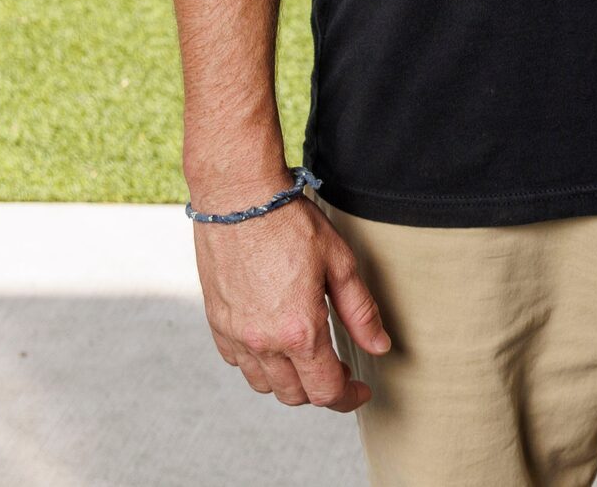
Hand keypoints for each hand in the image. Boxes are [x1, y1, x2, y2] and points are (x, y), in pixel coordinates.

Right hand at [192, 188, 391, 410]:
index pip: (326, 391)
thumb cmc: (290, 223)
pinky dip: (258, 363)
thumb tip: (379, 346)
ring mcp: (235, 334)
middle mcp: (263, 342)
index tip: (361, 390)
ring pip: (264, 384)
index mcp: (299, 331)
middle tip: (339, 370)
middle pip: (295, 395)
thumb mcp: (340, 263)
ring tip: (307, 358)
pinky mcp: (217, 322)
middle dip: (321, 390)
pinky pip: (238, 362)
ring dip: (290, 381)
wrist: (238, 198)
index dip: (349, 397)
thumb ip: (360, 311)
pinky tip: (273, 341)